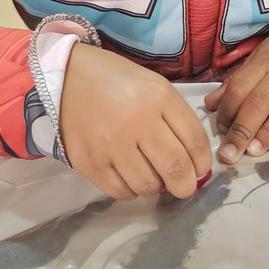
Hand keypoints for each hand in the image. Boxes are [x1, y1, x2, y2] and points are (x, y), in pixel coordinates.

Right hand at [61, 43, 212, 199]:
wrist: (66, 77)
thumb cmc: (117, 81)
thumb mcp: (155, 86)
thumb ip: (177, 119)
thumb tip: (194, 161)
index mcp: (158, 98)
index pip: (194, 141)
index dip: (203, 163)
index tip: (200, 170)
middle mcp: (136, 121)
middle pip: (175, 168)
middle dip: (186, 185)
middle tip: (184, 186)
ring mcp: (110, 144)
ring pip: (148, 185)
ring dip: (156, 186)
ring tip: (152, 175)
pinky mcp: (88, 162)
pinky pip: (121, 192)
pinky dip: (132, 190)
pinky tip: (129, 176)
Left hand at [204, 28, 268, 164]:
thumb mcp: (260, 59)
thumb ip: (236, 83)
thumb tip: (210, 106)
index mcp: (266, 62)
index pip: (240, 88)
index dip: (227, 112)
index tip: (221, 132)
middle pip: (261, 102)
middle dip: (242, 130)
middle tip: (230, 153)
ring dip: (268, 134)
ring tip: (253, 151)